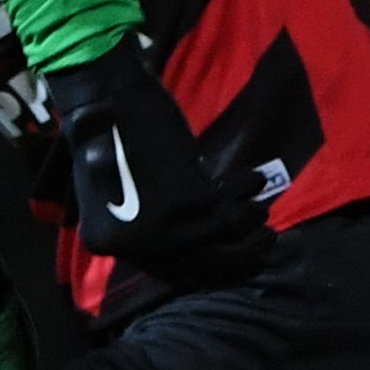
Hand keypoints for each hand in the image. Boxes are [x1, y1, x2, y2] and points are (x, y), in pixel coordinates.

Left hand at [31, 41, 268, 289]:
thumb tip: (192, 240)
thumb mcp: (115, 196)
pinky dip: (246, 189)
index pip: (169, 271)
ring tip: (261, 209)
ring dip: (250, 220)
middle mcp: (135, 246)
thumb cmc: (107, 136)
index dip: (208, 265)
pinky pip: (231, 203)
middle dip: (241, 255)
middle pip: (202, 265)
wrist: (104, 98)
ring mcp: (164, 227)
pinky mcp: (189, 200)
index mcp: (107, 244)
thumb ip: (144, 224)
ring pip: (224, 236)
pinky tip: (254, 178)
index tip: (233, 254)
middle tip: (265, 238)